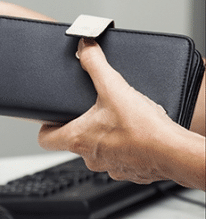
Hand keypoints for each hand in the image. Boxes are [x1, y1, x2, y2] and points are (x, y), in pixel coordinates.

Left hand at [38, 38, 205, 188]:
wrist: (173, 152)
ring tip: (117, 120)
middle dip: (80, 126)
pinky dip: (125, 147)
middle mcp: (89, 157)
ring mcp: (109, 167)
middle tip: (91, 111)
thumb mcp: (113, 87)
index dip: (46, 127)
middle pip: (73, 142)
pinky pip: (121, 159)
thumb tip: (84, 47)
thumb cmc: (142, 128)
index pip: (45, 140)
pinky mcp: (129, 171)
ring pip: (98, 151)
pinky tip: (135, 134)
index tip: (51, 118)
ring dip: (104, 137)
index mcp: (77, 139)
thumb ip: (95, 64)